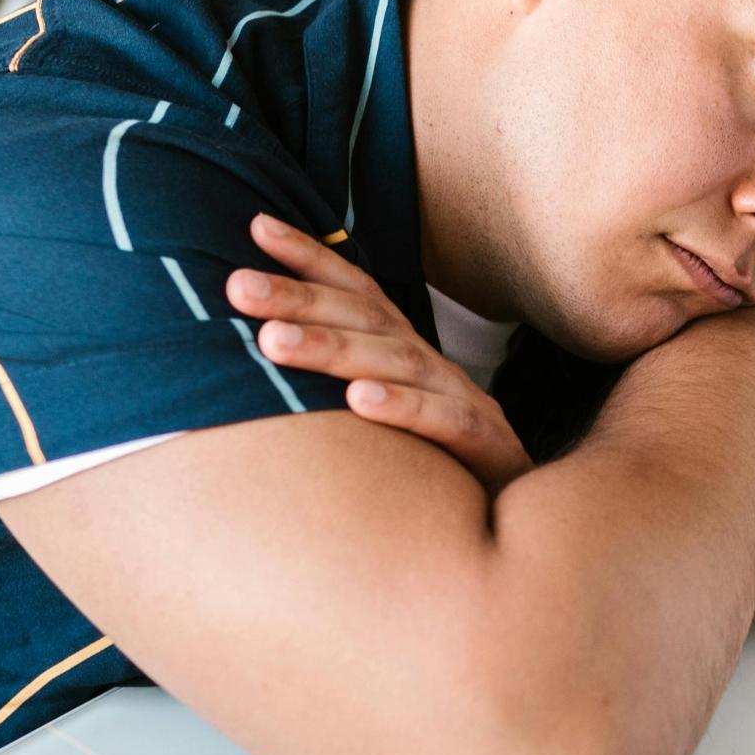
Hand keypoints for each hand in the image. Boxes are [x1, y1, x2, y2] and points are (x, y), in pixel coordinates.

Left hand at [227, 214, 535, 491]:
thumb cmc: (436, 471)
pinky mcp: (489, 449)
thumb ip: (340, 383)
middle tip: (239, 286)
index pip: (358, 292)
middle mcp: (433, 367)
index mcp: (406, 355)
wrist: (515, 529)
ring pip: (397, 364)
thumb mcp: (383, 419)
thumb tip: (258, 351)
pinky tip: (358, 401)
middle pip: (365, 320)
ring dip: (333, 348)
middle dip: (301, 298)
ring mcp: (464, 402)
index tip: (257, 225)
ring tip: (274, 340)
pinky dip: (403, 409)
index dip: (312, 257)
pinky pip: (446, 423)